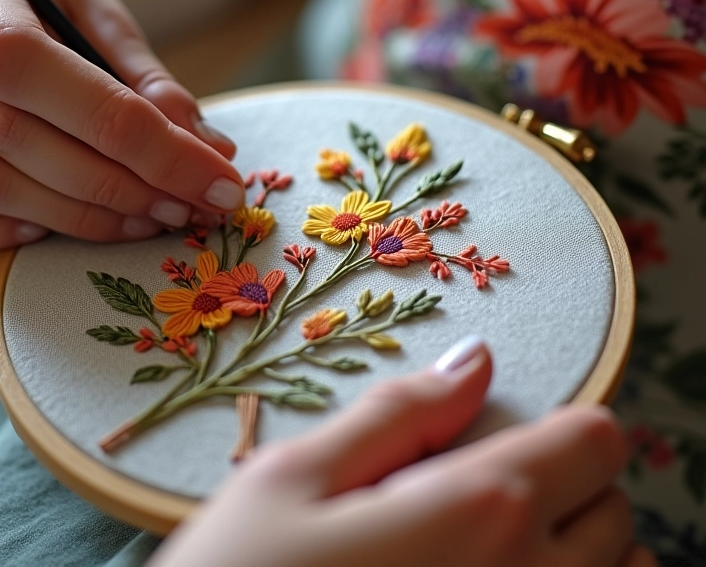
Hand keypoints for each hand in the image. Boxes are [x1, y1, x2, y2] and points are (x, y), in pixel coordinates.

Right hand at [0, 0, 243, 251]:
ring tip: (152, 216)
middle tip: (191, 206)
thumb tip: (207, 148)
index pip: (57, 81)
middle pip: (24, 141)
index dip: (150, 144)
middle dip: (124, 187)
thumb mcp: (96, 4)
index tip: (218, 180)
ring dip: (86, 216)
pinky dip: (23, 230)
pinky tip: (79, 219)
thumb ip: (144, 72)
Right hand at [151, 338, 655, 566]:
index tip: (512, 430)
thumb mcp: (293, 478)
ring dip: (582, 551)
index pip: (594, 441)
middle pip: (617, 508)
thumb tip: (474, 362)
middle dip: (568, 483)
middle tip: (489, 488)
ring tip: (498, 545)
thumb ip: (395, 414)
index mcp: (476, 513)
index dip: (563, 423)